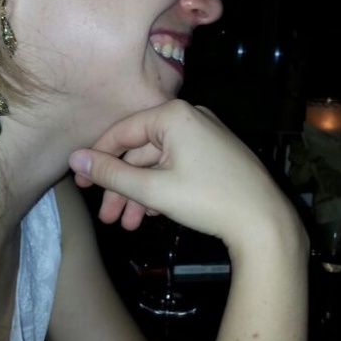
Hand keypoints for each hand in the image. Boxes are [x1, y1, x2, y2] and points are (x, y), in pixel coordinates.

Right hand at [69, 100, 293, 248]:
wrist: (265, 222)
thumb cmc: (207, 200)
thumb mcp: (152, 189)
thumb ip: (110, 174)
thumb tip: (75, 158)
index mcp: (173, 116)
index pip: (122, 132)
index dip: (97, 159)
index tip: (81, 184)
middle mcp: (190, 118)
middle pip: (140, 152)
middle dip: (121, 187)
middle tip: (106, 216)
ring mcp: (205, 136)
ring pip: (158, 164)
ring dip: (139, 193)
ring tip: (127, 224)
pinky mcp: (215, 155)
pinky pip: (177, 167)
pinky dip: (161, 188)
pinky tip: (150, 214)